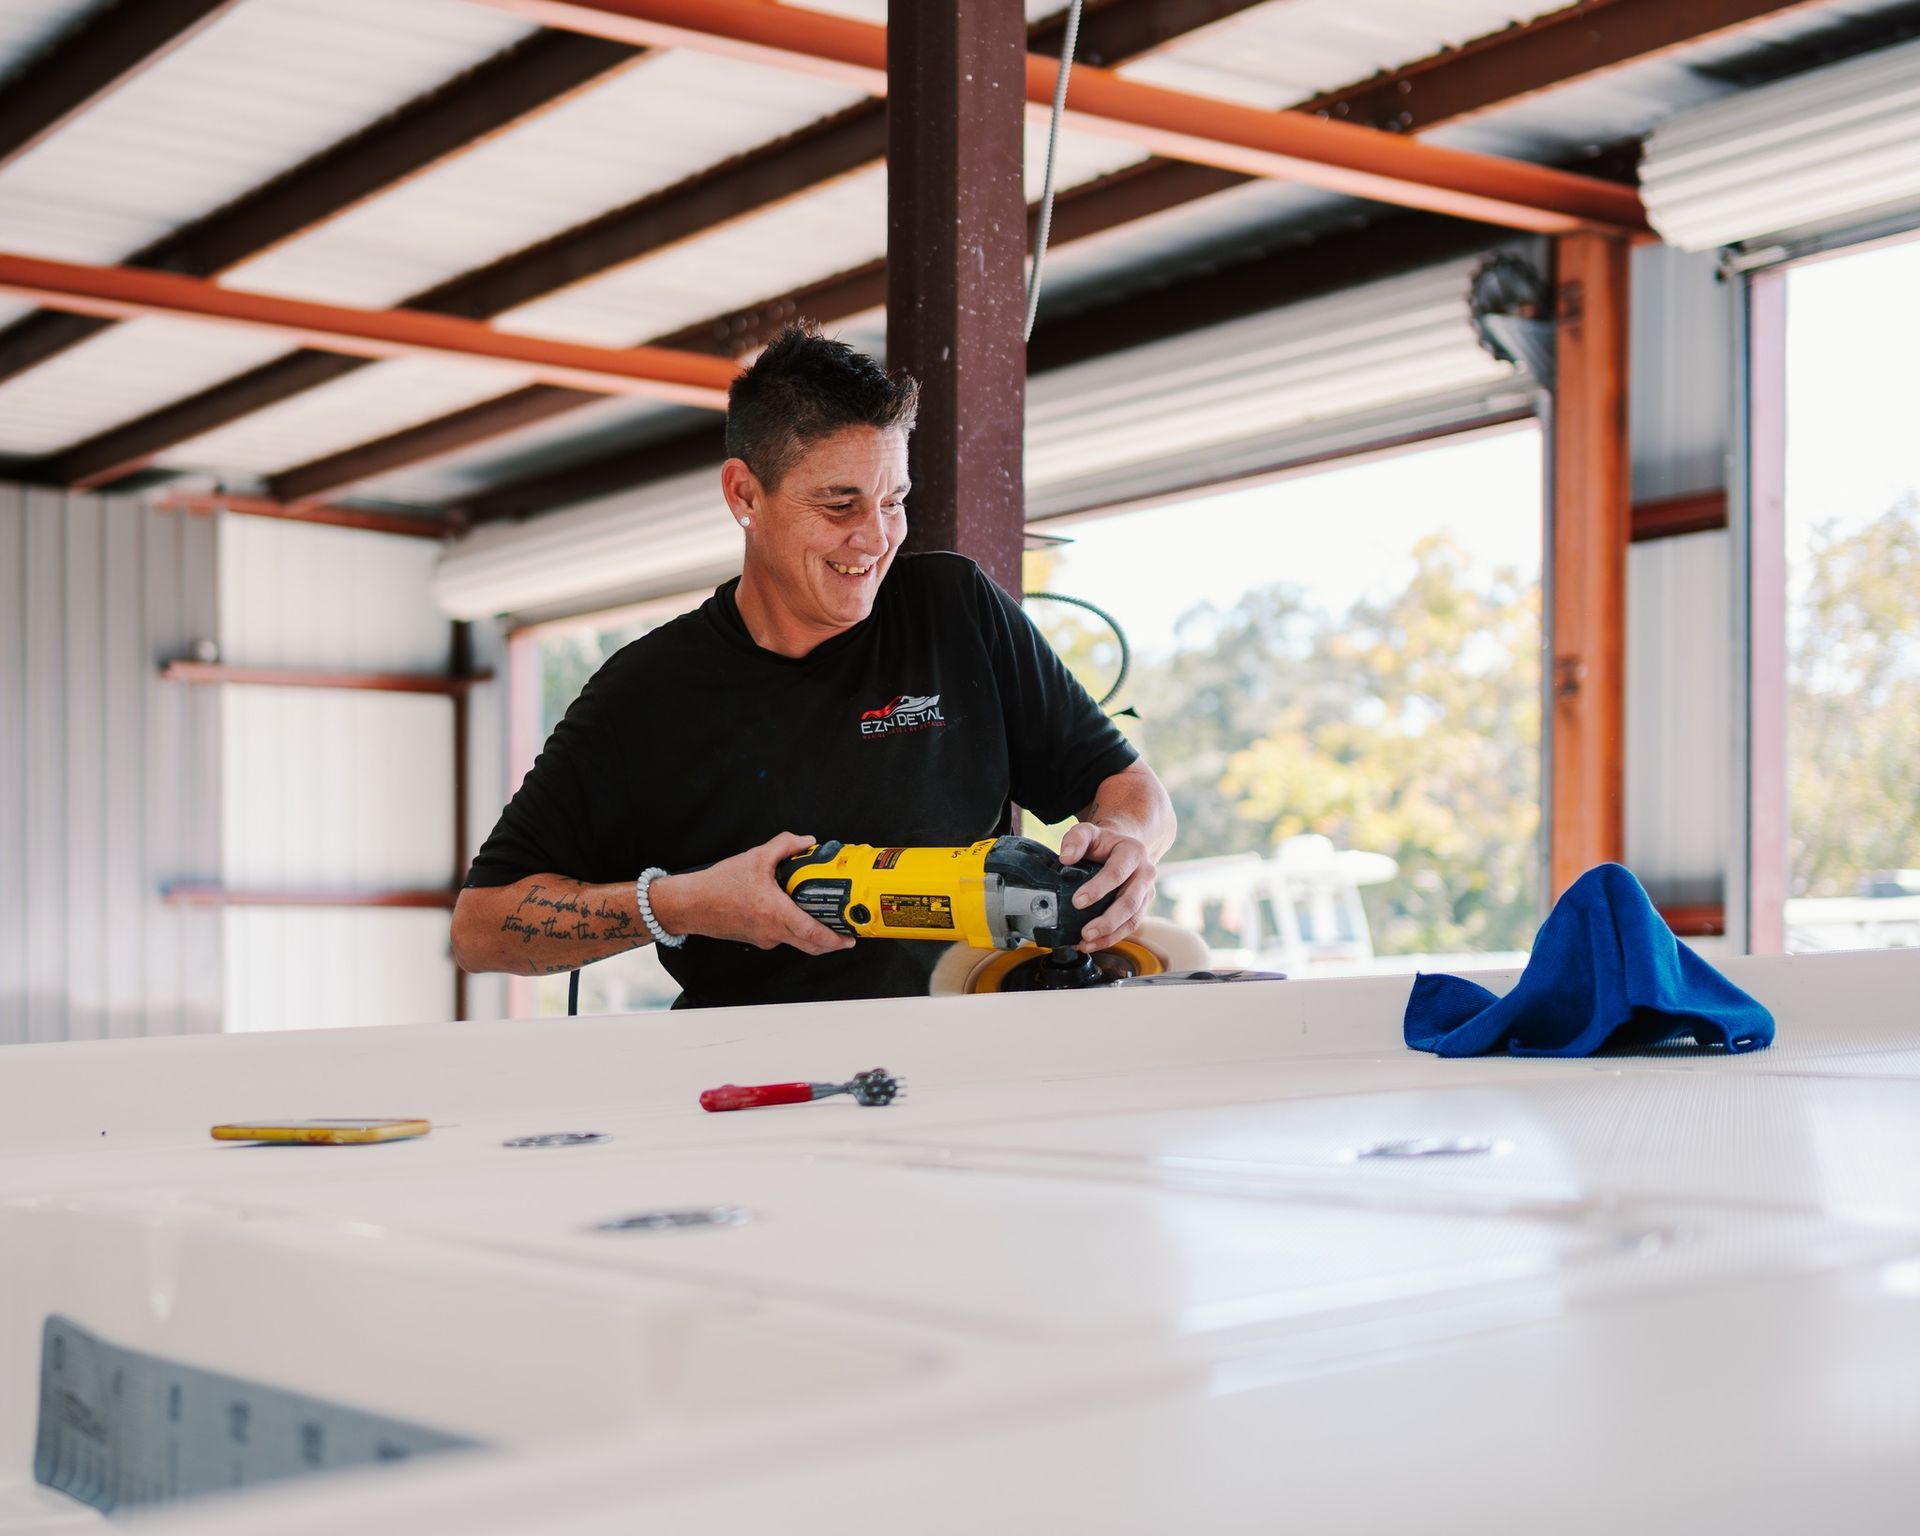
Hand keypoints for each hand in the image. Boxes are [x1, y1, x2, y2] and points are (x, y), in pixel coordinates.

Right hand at [650, 832, 855, 955]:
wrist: (691, 904)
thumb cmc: (718, 885)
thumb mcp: (755, 858)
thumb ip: (784, 846)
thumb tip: (806, 842)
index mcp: (775, 913)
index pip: (813, 934)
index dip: (835, 939)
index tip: (850, 938)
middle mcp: (772, 931)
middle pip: (810, 946)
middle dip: (831, 943)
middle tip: (845, 935)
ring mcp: (763, 938)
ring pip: (796, 943)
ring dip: (811, 935)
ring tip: (822, 920)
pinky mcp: (755, 939)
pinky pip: (780, 937)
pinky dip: (792, 929)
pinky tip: (791, 913)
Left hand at [1058, 820, 1157, 952]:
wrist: (1122, 848)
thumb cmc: (1103, 843)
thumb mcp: (1088, 832)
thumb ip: (1075, 839)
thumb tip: (1066, 858)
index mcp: (1133, 852)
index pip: (1117, 872)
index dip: (1098, 889)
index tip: (1077, 901)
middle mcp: (1145, 873)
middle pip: (1129, 902)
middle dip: (1107, 921)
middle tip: (1085, 932)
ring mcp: (1146, 892)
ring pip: (1133, 919)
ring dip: (1110, 935)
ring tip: (1086, 943)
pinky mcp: (1142, 907)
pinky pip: (1129, 927)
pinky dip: (1111, 939)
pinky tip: (1092, 944)